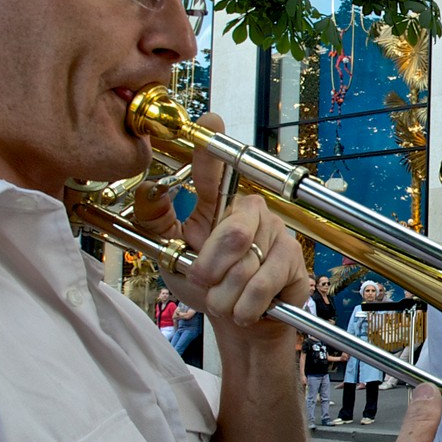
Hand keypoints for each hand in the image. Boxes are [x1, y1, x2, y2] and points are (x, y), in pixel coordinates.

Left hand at [134, 114, 309, 337]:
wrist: (240, 321)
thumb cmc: (207, 284)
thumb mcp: (171, 253)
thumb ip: (156, 221)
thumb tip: (149, 189)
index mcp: (218, 204)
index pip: (217, 168)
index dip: (214, 146)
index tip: (212, 120)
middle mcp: (249, 211)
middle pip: (232, 233)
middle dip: (210, 267)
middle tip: (202, 281)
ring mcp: (274, 232)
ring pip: (246, 264)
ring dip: (226, 293)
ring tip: (223, 299)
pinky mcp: (292, 258)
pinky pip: (263, 283)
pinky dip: (244, 304)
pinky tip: (243, 308)